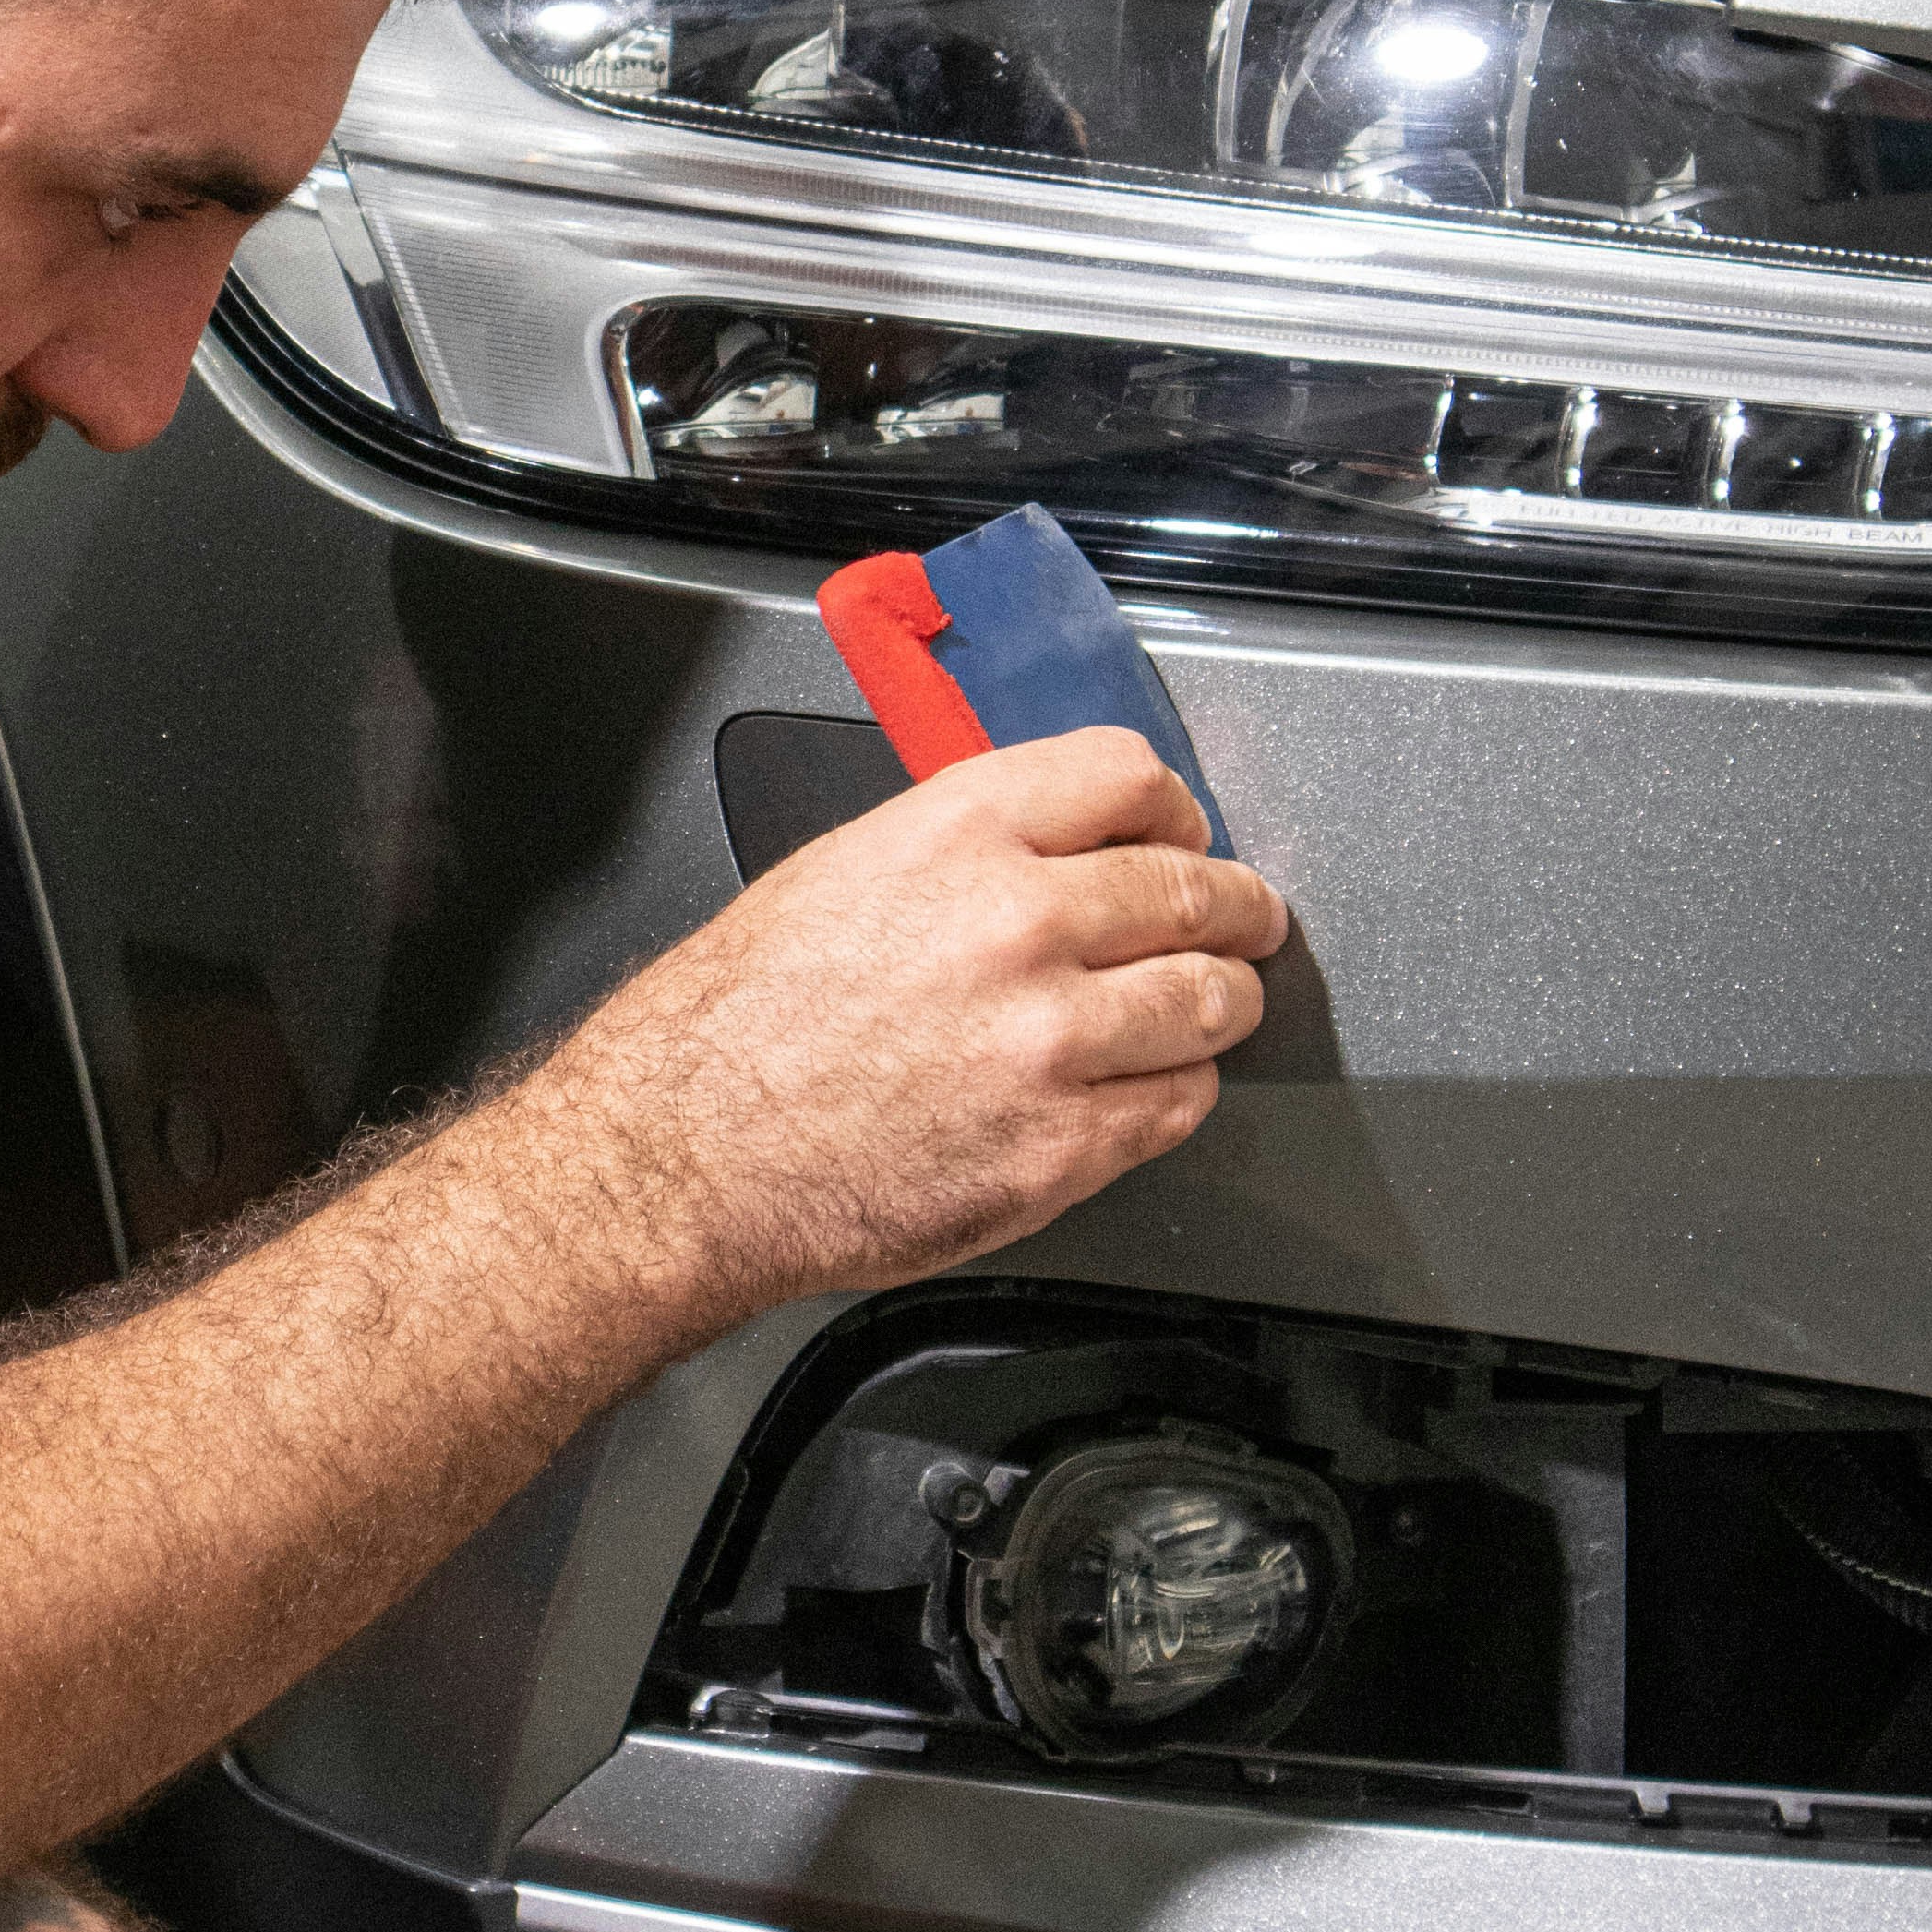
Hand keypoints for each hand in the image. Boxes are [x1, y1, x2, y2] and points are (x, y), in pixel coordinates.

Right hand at [555, 726, 1287, 1337]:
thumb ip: (969, 849)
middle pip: (1196, 892)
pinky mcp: (1062, 1149)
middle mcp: (1020, 922)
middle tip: (1242, 923)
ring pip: (1210, 1002)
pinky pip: (1177, 1105)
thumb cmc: (738, 1022)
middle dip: (1234, 909)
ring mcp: (1051, 1041)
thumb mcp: (844, 869)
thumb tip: (1062, 850)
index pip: (1132, 778)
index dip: (1175, 812)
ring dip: (1219, 1003)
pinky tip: (1146, 1085)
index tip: (1183, 837)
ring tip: (1208, 1008)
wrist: (689, 1154)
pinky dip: (1175, 1092)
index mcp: (960, 833)